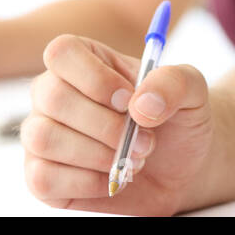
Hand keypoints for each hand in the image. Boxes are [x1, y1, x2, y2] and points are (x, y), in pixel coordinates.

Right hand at [21, 34, 212, 215]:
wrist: (181, 166)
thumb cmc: (177, 119)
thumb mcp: (192, 90)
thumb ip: (174, 82)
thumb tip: (140, 104)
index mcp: (84, 60)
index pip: (62, 52)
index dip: (95, 78)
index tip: (130, 100)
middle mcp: (54, 93)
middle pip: (53, 97)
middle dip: (106, 126)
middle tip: (145, 140)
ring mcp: (42, 134)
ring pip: (44, 138)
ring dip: (98, 155)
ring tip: (132, 159)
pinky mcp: (42, 176)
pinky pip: (44, 178)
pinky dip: (86, 183)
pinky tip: (111, 178)